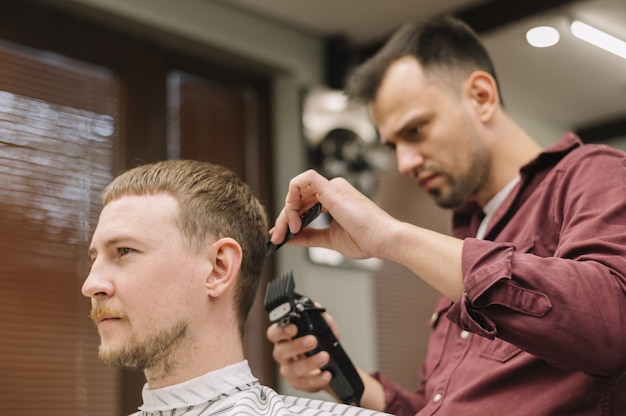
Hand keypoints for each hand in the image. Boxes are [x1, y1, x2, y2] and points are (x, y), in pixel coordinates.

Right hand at [266, 308, 341, 393]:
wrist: (329, 365)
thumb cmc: (319, 345)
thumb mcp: (323, 329)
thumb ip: (321, 319)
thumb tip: (317, 308)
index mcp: (284, 338)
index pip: (274, 333)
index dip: (281, 330)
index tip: (294, 327)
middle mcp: (282, 354)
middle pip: (281, 351)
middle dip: (296, 345)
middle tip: (312, 340)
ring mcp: (289, 370)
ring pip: (293, 369)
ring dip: (309, 363)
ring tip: (324, 356)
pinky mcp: (299, 383)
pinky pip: (306, 383)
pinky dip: (317, 379)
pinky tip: (327, 374)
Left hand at [269, 170, 396, 259]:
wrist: (383, 239)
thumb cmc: (366, 239)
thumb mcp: (329, 239)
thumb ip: (309, 237)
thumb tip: (289, 239)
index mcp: (334, 200)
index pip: (303, 205)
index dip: (288, 219)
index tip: (280, 236)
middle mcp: (332, 190)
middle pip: (297, 199)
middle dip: (283, 219)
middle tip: (277, 238)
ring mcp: (332, 188)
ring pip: (296, 191)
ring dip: (286, 213)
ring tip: (289, 232)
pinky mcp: (332, 188)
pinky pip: (304, 179)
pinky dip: (292, 196)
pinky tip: (294, 218)